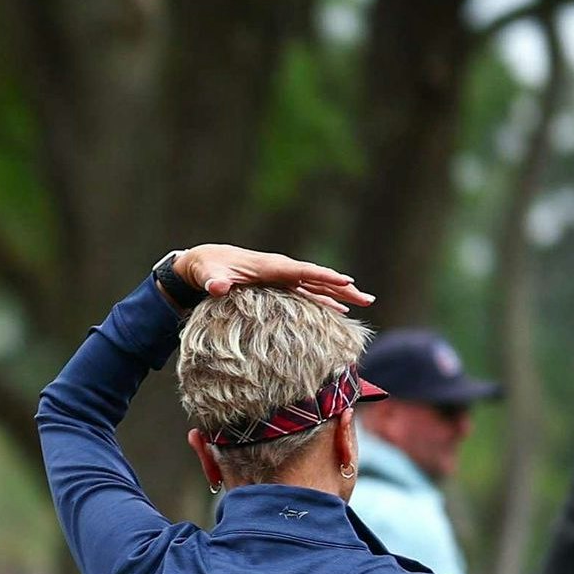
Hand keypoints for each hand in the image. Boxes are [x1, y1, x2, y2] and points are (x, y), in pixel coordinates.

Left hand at [164, 245, 370, 308]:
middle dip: (342, 288)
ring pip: (317, 286)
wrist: (206, 262)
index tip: (346, 282)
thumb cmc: (207, 268)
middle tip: (367, 298)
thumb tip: (218, 287)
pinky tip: (339, 310)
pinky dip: (324, 301)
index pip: (302, 271)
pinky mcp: (280, 286)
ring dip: (340, 295)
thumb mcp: (208, 275)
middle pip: (318, 278)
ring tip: (363, 302)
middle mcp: (281, 270)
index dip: (323, 277)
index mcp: (270, 267)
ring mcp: (282, 278)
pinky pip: (308, 293)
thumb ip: (214, 281)